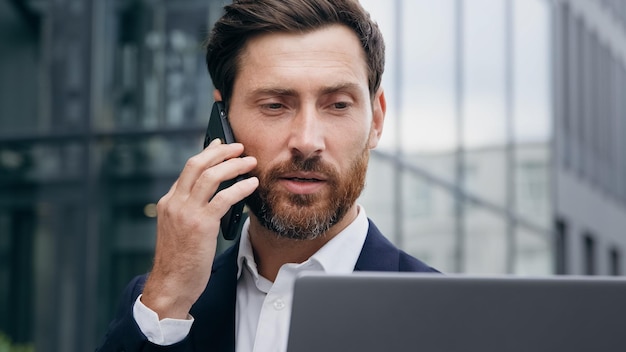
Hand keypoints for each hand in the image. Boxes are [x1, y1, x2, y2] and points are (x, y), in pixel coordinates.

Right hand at [141, 139, 257, 318]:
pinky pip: (224, 198)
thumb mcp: (178, 229)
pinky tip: (252, 184)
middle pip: (197, 164)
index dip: (207, 154)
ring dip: (233, 165)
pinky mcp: (201, 224)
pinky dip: (240, 187)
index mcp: (168, 202)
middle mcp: (175, 203)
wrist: (171, 284)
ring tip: (250, 161)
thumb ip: (189, 211)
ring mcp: (186, 212)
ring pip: (211, 176)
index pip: (188, 169)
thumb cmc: (179, 261)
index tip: (220, 145)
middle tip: (239, 147)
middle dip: (220, 151)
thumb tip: (211, 196)